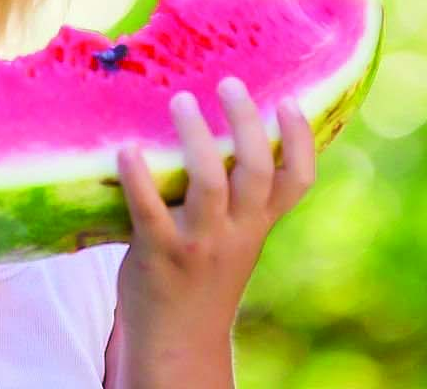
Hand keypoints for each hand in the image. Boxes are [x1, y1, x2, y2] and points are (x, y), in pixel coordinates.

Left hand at [114, 77, 315, 343]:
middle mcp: (236, 232)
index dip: (301, 140)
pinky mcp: (158, 253)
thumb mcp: (233, 239)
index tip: (290, 99)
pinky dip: (138, 177)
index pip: (296, 181)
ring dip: (195, 137)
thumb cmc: (199, 275)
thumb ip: (235, 197)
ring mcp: (198, 243)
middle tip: (229, 83)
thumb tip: (218, 125)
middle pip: (254, 170)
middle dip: (246, 122)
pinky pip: (149, 211)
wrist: (176, 342)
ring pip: (208, 183)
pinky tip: (126, 150)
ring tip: (181, 100)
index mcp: (257, 224)